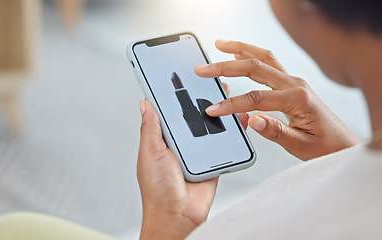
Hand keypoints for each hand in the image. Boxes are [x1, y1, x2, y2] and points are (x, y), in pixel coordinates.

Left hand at [137, 82, 246, 239]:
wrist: (178, 215)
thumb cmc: (158, 188)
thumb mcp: (150, 152)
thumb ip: (151, 127)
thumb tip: (145, 102)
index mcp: (162, 139)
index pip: (168, 111)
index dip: (173, 94)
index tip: (179, 76)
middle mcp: (180, 143)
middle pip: (192, 115)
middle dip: (199, 98)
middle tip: (208, 79)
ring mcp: (197, 151)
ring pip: (209, 126)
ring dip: (217, 112)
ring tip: (224, 92)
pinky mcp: (213, 160)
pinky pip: (223, 143)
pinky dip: (230, 132)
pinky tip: (237, 118)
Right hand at [195, 40, 360, 159]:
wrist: (343, 146)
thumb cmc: (326, 146)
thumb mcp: (301, 145)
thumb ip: (276, 132)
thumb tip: (252, 120)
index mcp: (297, 99)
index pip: (256, 98)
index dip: (232, 104)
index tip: (214, 109)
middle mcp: (296, 85)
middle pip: (255, 68)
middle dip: (226, 66)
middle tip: (204, 68)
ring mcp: (295, 82)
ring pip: (264, 58)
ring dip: (240, 49)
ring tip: (220, 45)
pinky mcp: (293, 85)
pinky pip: (270, 63)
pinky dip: (253, 56)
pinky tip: (241, 55)